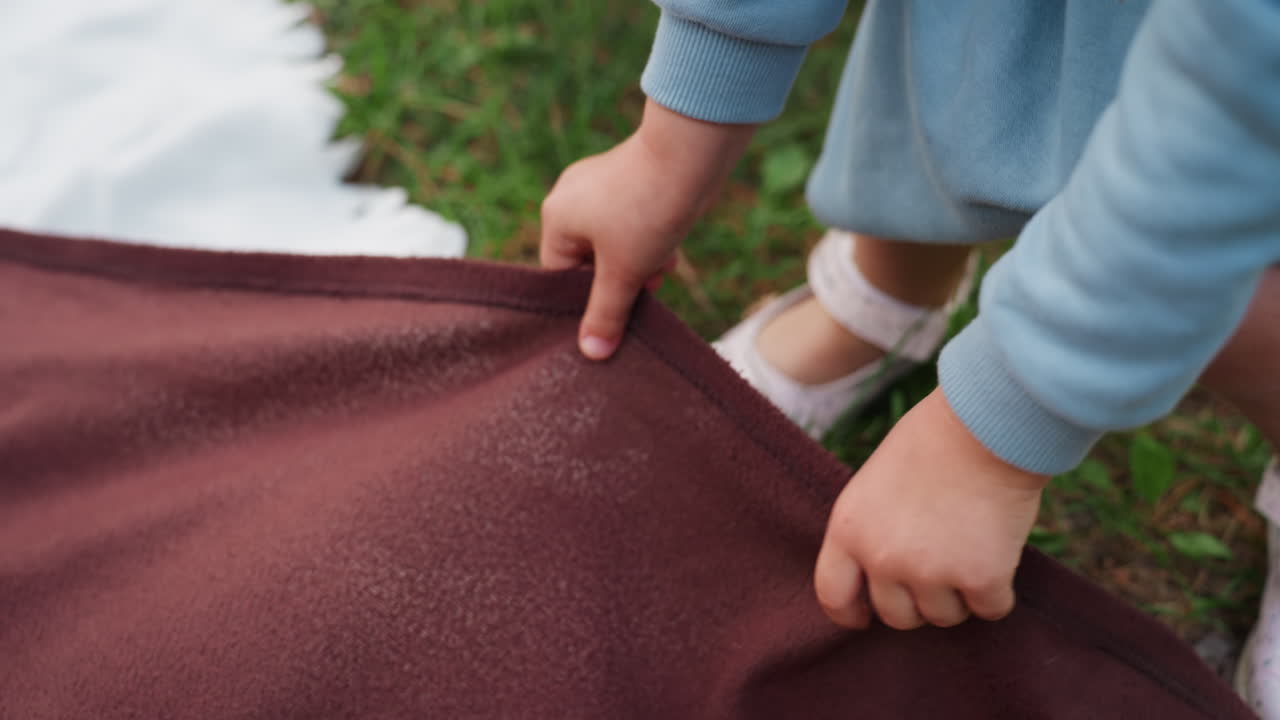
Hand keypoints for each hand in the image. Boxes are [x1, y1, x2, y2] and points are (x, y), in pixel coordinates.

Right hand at [540, 100, 754, 359]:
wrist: (691, 156)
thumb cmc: (648, 213)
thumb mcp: (625, 273)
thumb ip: (606, 314)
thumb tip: (592, 354)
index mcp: (556, 217)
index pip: (559, 276)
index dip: (588, 299)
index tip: (616, 311)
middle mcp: (570, 196)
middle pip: (587, 261)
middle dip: (620, 280)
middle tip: (647, 291)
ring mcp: (598, 184)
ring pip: (612, 242)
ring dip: (638, 262)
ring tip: (661, 268)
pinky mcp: (628, 178)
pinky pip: (629, 221)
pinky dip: (647, 239)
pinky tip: (669, 247)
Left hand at [814, 388, 1047, 629]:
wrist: (986, 424)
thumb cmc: (932, 440)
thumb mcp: (874, 482)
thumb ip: (871, 530)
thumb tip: (881, 575)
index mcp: (849, 530)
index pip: (833, 595)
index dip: (850, 612)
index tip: (865, 616)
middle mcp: (882, 558)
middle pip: (896, 616)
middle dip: (917, 601)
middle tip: (938, 568)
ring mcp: (931, 572)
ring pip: (944, 616)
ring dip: (959, 595)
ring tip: (969, 547)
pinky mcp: (980, 578)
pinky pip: (990, 609)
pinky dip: (998, 590)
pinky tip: (999, 554)